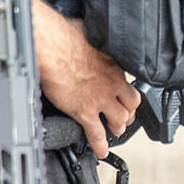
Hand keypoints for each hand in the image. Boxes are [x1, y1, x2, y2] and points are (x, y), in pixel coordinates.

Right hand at [32, 0, 140, 158]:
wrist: (52, 48)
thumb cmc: (65, 36)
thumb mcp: (89, 34)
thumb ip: (94, 42)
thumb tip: (89, 34)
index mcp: (113, 64)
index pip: (129, 83)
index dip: (127, 92)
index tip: (123, 95)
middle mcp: (112, 83)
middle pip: (132, 104)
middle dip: (129, 112)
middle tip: (124, 116)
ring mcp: (100, 99)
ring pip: (120, 120)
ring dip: (118, 127)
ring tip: (114, 131)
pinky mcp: (85, 111)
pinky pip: (97, 134)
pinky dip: (100, 145)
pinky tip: (102, 150)